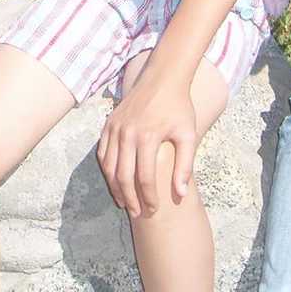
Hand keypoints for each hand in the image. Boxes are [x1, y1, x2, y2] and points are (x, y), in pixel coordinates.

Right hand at [97, 77, 196, 216]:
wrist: (163, 78)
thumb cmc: (179, 107)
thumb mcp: (188, 134)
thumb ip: (185, 165)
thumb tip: (180, 194)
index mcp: (148, 136)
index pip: (144, 178)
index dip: (149, 197)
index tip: (154, 209)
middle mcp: (127, 133)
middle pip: (123, 176)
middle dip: (130, 199)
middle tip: (138, 213)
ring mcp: (115, 127)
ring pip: (109, 167)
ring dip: (115, 188)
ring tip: (125, 202)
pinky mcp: (109, 123)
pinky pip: (103, 152)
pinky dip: (107, 170)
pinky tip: (115, 181)